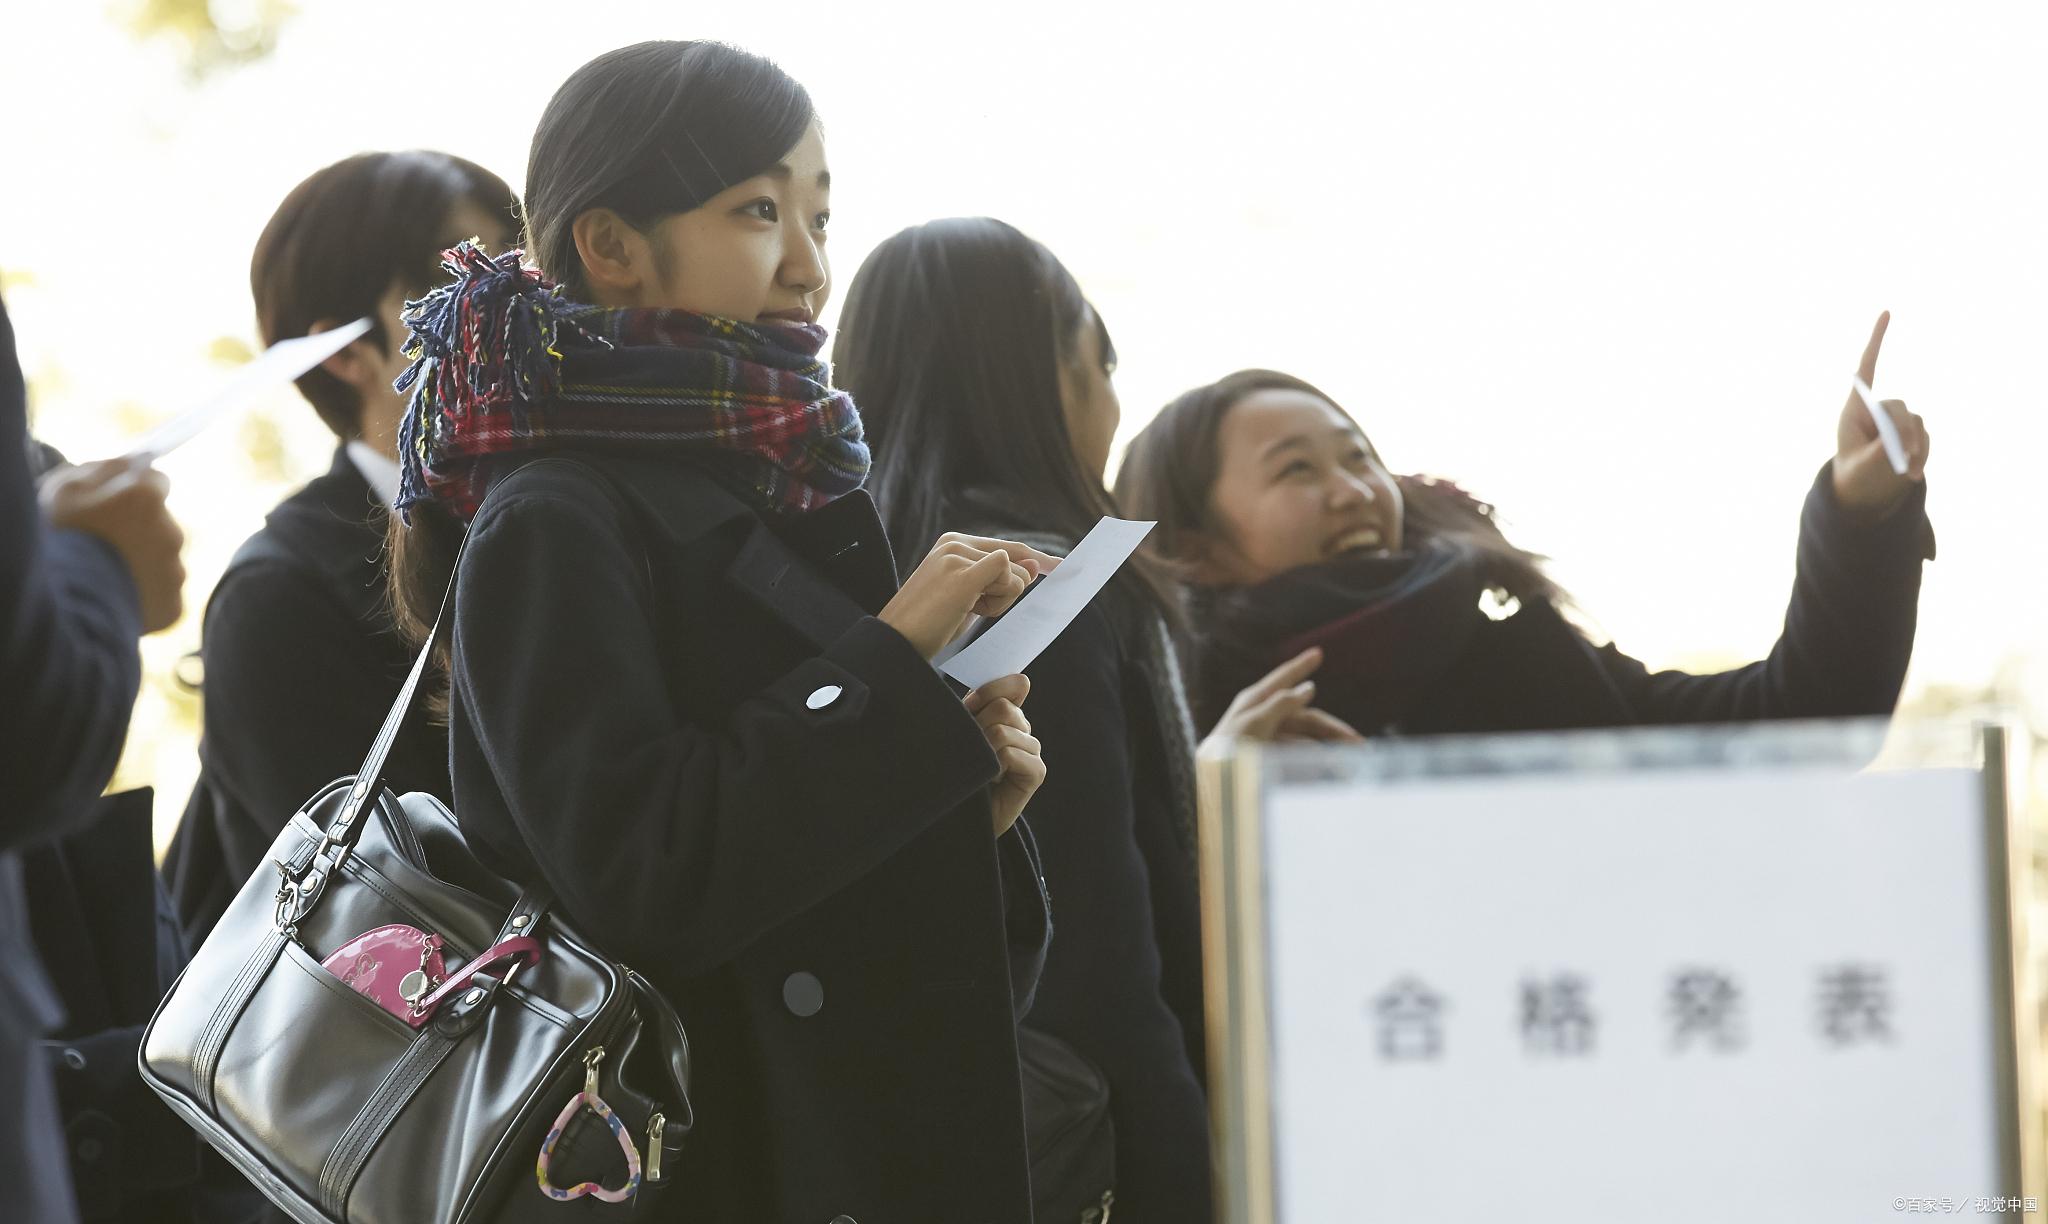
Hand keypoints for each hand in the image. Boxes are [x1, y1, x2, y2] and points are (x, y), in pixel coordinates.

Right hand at [39, 456, 185, 632]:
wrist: (65, 603)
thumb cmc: (59, 539)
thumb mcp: (64, 489)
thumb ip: (102, 470)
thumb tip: (130, 461)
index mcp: (146, 497)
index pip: (156, 481)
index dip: (135, 491)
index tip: (119, 502)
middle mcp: (171, 532)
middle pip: (161, 525)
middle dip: (138, 531)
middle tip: (104, 545)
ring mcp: (175, 572)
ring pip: (162, 562)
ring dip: (141, 565)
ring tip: (105, 575)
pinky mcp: (173, 606)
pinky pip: (161, 596)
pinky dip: (144, 597)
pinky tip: (115, 599)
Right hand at [880, 533, 1062, 659]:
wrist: (897, 642)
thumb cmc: (931, 625)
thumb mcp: (969, 599)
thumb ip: (998, 581)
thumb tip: (1034, 567)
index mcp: (953, 544)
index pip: (1008, 548)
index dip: (1037, 559)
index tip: (1061, 566)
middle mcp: (955, 543)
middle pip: (1016, 561)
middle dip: (1007, 594)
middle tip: (973, 608)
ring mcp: (957, 555)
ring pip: (1014, 572)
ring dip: (1000, 601)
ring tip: (965, 610)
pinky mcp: (961, 573)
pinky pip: (1007, 575)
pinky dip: (1000, 598)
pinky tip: (972, 608)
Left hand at [964, 673, 1042, 835]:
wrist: (960, 813)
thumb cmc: (960, 769)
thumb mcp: (965, 730)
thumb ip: (983, 702)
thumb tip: (1022, 679)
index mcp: (1009, 714)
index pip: (1014, 684)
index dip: (988, 692)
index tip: (970, 707)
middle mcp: (1024, 729)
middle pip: (1004, 708)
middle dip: (979, 725)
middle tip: (972, 748)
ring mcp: (1033, 750)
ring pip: (1004, 731)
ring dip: (984, 750)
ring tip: (981, 767)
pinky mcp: (1037, 772)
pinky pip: (1012, 754)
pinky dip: (995, 766)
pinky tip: (991, 779)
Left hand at [1197, 646, 1362, 758]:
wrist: (1210, 784)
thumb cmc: (1227, 750)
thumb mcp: (1253, 724)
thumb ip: (1281, 704)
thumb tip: (1309, 687)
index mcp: (1255, 701)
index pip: (1283, 679)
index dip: (1301, 666)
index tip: (1318, 653)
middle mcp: (1263, 716)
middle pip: (1306, 718)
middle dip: (1334, 730)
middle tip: (1359, 744)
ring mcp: (1266, 738)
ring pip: (1305, 740)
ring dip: (1326, 751)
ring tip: (1347, 768)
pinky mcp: (1266, 758)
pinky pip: (1295, 757)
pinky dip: (1311, 764)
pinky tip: (1326, 774)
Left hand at [1831, 311, 1929, 519]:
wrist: (1864, 491)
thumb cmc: (1854, 474)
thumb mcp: (1860, 467)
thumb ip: (1876, 452)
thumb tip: (1897, 440)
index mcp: (1855, 410)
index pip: (1866, 370)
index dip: (1876, 341)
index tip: (1887, 312)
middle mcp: (1877, 409)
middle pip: (1898, 407)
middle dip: (1903, 431)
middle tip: (1905, 456)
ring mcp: (1897, 420)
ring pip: (1915, 423)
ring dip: (1915, 447)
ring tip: (1906, 473)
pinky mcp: (1913, 432)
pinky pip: (1924, 438)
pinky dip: (1922, 456)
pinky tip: (1912, 474)